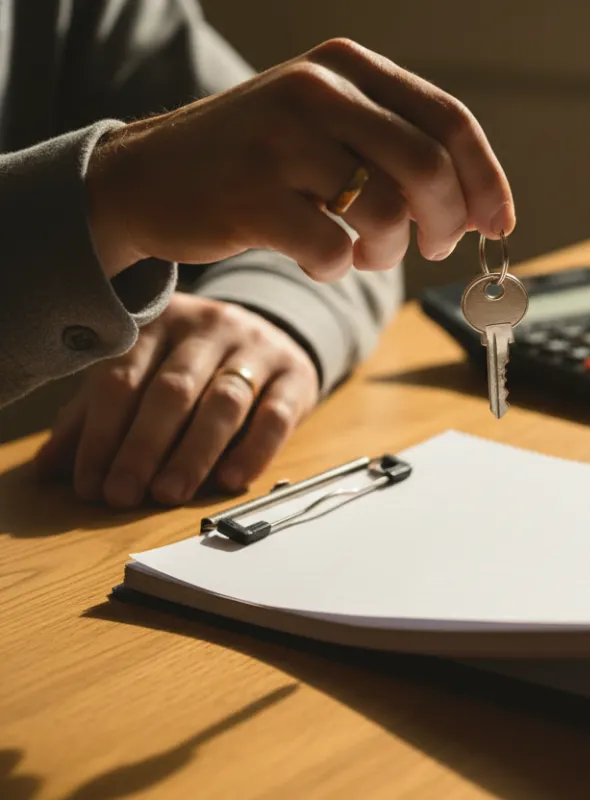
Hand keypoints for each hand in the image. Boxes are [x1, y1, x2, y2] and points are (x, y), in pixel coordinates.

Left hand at [35, 294, 318, 507]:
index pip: (122, 378)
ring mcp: (257, 347)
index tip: (90, 484)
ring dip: (194, 453)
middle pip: (172, 390)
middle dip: (143, 447)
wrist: (271, 340)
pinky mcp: (296, 374)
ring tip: (169, 493)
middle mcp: (209, 326)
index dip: (102, 434)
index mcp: (159, 322)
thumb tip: (51, 468)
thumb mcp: (141, 378)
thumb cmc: (194, 368)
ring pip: (224, 401)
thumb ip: (96, 417)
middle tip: (124, 494)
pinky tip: (230, 480)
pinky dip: (253, 451)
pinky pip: (276, 414)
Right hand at [86, 38, 514, 280]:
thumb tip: (482, 209)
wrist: (149, 177)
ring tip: (366, 253)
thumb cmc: (261, 160)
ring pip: (384, 211)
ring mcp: (279, 140)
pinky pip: (331, 250)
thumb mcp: (328, 126)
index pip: (449, 120)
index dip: (486, 179)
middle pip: (427, 166)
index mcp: (346, 67)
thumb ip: (401, 149)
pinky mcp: (250, 195)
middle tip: (437, 248)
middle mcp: (315, 90)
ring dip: (389, 252)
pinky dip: (336, 269)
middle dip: (447, 221)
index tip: (498, 224)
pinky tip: (319, 258)